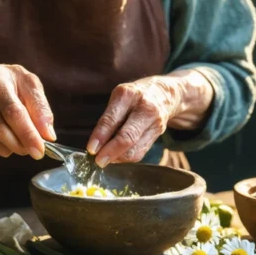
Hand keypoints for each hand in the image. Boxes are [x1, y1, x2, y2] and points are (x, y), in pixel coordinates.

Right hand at [0, 60, 54, 159]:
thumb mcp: (24, 80)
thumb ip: (39, 105)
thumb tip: (48, 134)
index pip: (13, 112)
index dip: (28, 134)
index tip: (40, 149)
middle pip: (1, 131)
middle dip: (22, 144)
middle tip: (35, 149)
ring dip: (12, 147)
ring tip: (20, 139)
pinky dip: (0, 147)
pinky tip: (3, 136)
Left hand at [88, 70, 213, 166]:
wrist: (163, 93)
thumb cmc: (134, 97)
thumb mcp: (119, 98)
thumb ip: (109, 119)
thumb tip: (96, 146)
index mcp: (128, 95)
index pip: (112, 119)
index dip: (100, 136)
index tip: (91, 149)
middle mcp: (144, 108)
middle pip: (127, 136)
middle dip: (111, 152)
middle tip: (98, 161)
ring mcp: (154, 121)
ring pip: (135, 149)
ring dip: (118, 158)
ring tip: (107, 158)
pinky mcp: (158, 133)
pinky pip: (141, 151)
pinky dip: (127, 157)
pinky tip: (119, 155)